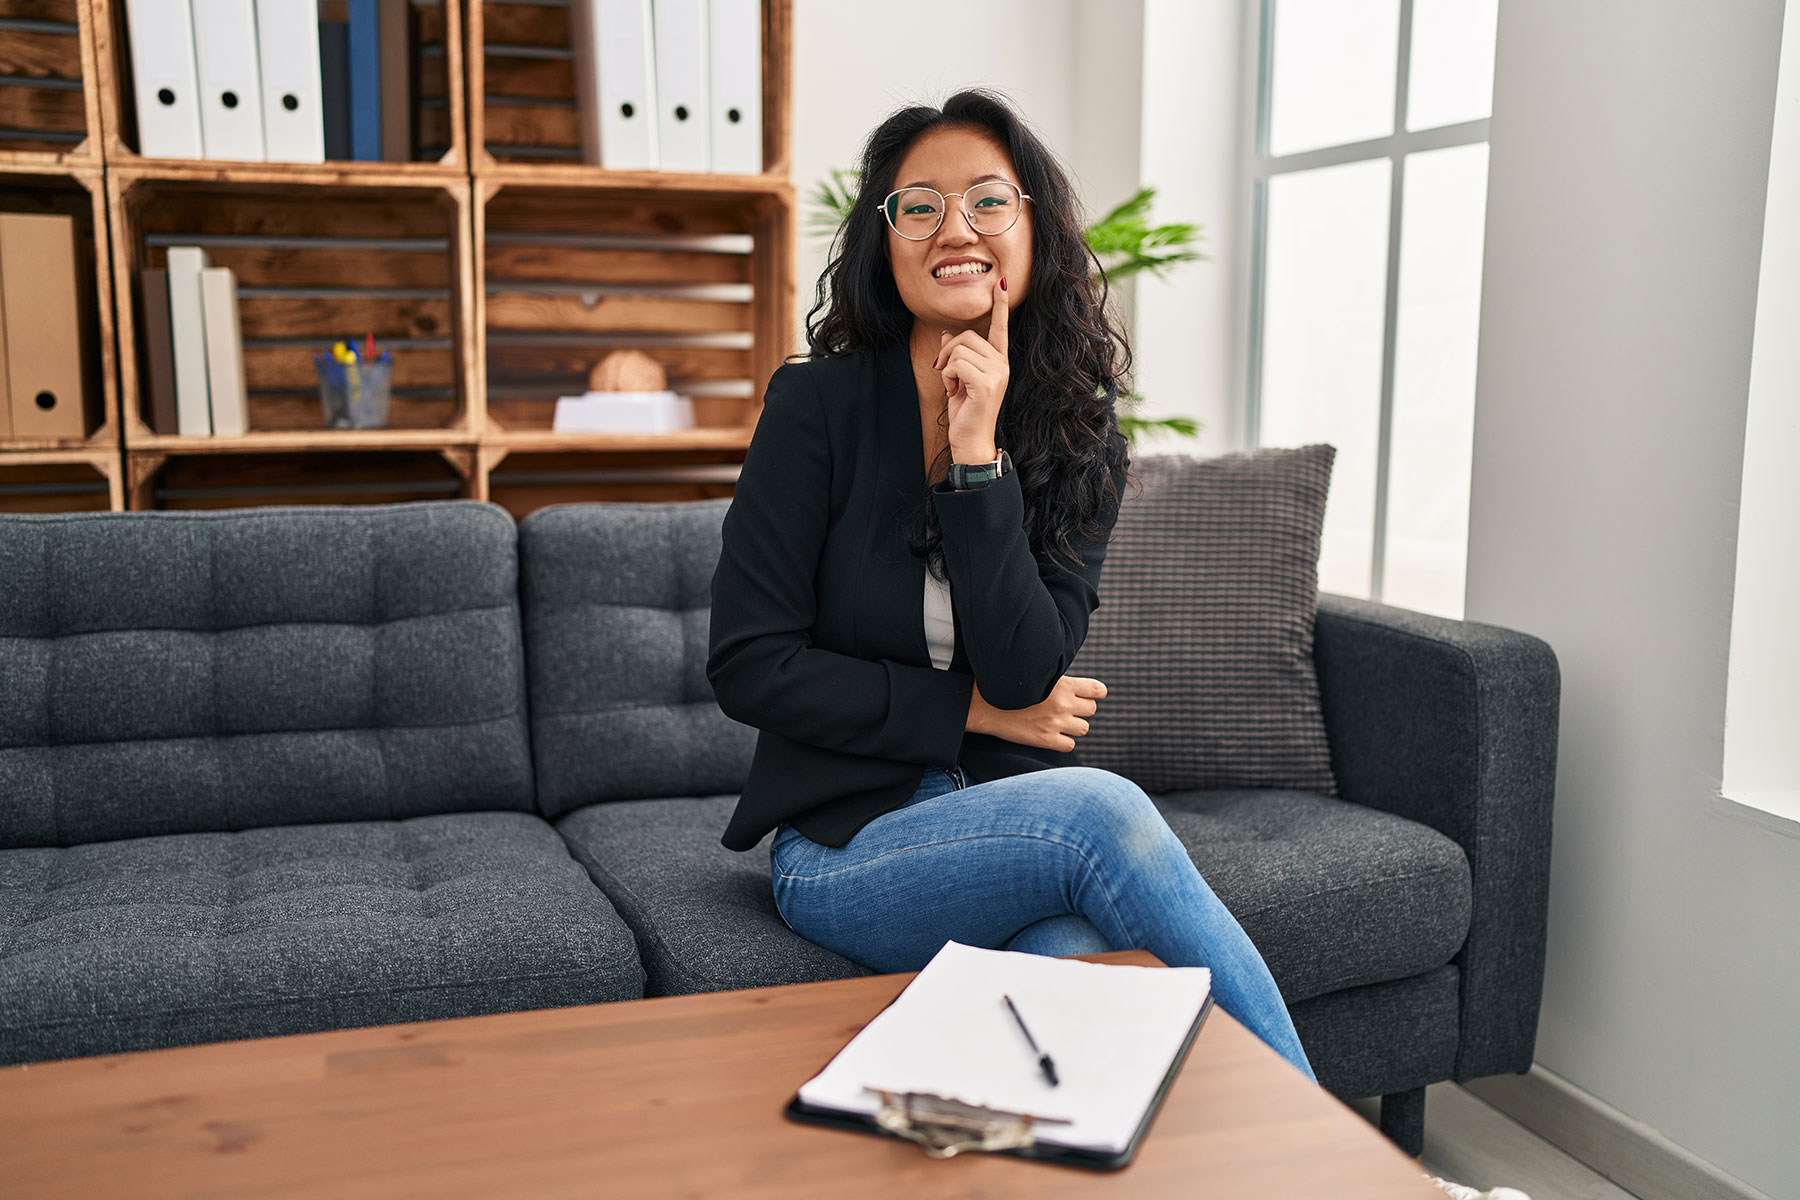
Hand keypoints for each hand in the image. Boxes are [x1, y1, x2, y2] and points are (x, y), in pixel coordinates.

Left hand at [932, 273, 1008, 459]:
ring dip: (947, 367)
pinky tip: (954, 391)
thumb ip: (955, 357)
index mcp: (998, 361)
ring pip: (960, 348)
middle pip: (967, 335)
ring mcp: (997, 374)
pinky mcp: (987, 384)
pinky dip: (948, 376)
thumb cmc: (965, 412)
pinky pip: (957, 363)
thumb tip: (946, 335)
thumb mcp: (956, 380)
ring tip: (952, 386)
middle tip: (946, 374)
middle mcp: (1002, 364)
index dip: (1000, 305)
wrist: (970, 441)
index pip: (1000, 328)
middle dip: (948, 351)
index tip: (1001, 283)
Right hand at [967, 674, 1106, 752]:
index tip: (1088, 696)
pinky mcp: (1046, 740)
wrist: (985, 704)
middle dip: (1081, 709)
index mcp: (1063, 685)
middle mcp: (1063, 704)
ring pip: (1083, 728)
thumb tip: (1079, 688)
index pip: (1097, 690)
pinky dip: (1063, 741)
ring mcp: (1055, 723)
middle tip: (1066, 709)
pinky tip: (1051, 734)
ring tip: (1058, 721)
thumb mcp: (1039, 677)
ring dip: (1073, 726)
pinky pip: (1070, 745)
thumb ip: (1060, 683)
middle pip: (1091, 709)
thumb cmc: (1011, 687)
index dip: (1095, 693)